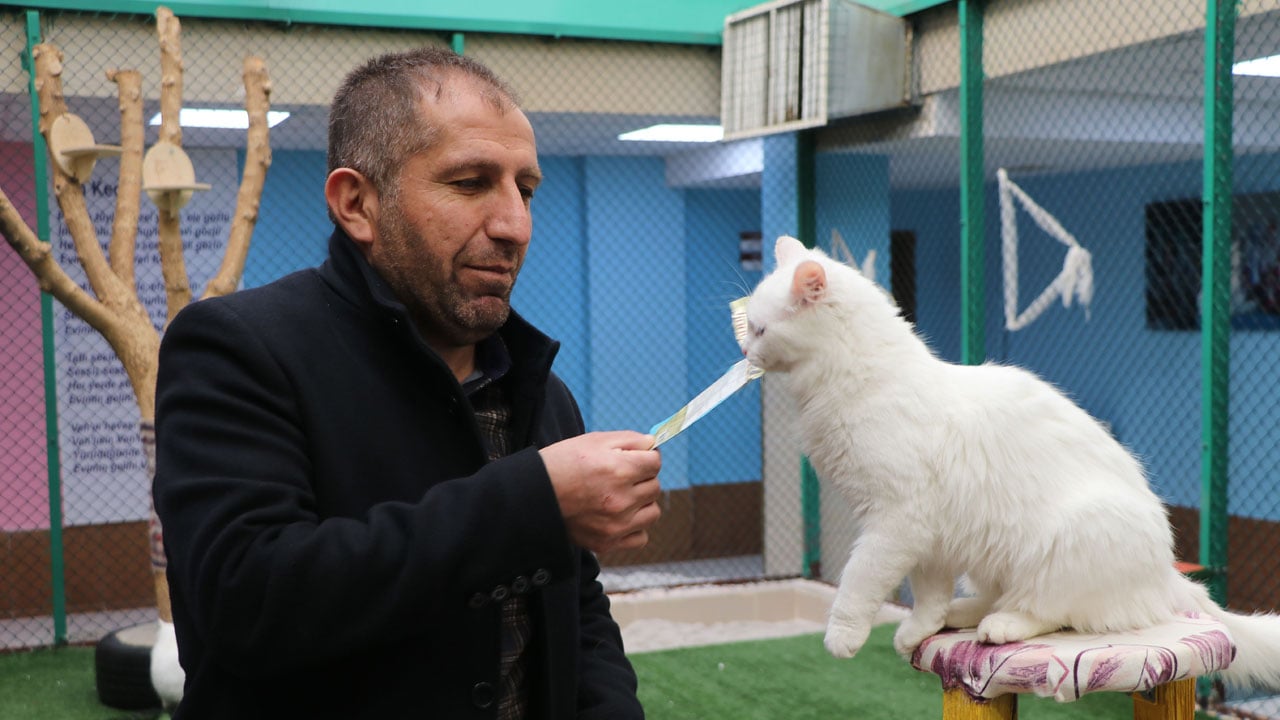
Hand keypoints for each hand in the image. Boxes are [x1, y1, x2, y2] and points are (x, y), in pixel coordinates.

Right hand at [540, 431, 661, 553]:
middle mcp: (621, 499)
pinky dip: (634, 527)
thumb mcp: (594, 441)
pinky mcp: (607, 543)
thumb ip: (629, 440)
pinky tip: (619, 517)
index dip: (645, 457)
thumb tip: (653, 444)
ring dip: (642, 503)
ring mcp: (615, 524)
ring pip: (652, 512)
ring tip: (620, 496)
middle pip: (654, 486)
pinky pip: (640, 537)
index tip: (633, 459)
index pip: (655, 462)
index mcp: (620, 470)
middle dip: (642, 478)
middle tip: (620, 476)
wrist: (533, 494)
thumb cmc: (562, 463)